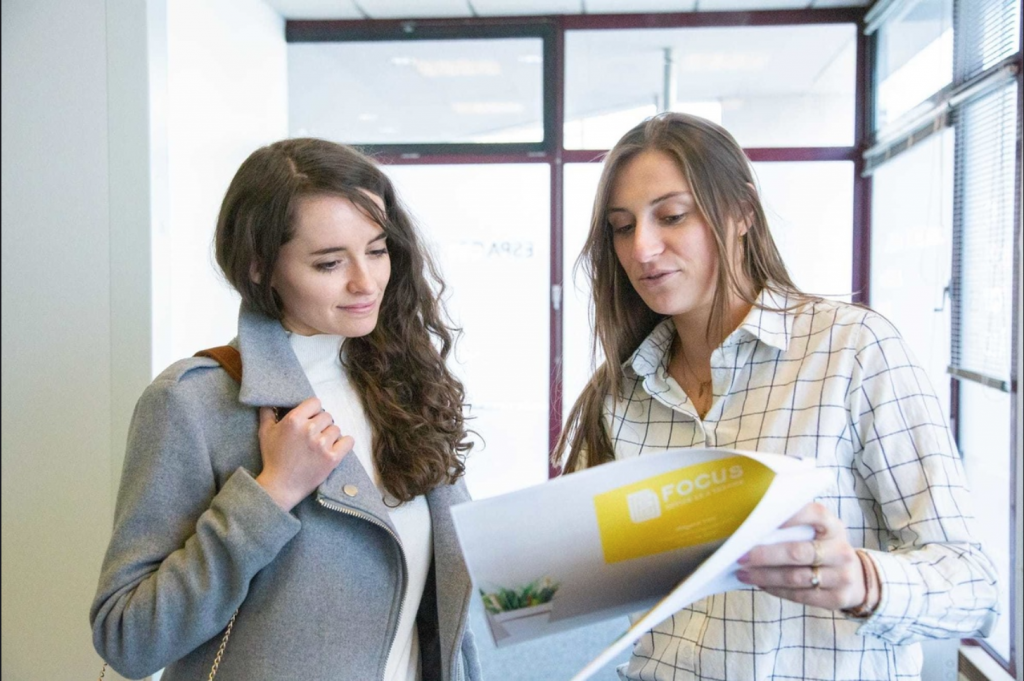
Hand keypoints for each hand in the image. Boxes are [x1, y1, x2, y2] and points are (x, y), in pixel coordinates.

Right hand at [255, 397, 353, 511]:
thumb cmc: (273, 458)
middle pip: (327, 416)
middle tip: (314, 435)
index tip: (310, 419)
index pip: (315, 402)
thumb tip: (269, 402)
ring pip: (336, 429)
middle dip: (321, 424)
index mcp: (294, 420)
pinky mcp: (332, 458)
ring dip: (331, 435)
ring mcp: (322, 444)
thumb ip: (267, 413)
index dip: (313, 410)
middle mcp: (309, 430)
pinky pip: (348, 441)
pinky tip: (336, 448)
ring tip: (320, 445)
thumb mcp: (265, 433)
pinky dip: (344, 444)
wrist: (281, 486)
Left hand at [735, 502, 869, 610]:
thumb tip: (751, 525)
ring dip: (765, 576)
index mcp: (833, 526)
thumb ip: (794, 525)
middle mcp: (841, 550)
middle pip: (798, 552)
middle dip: (765, 555)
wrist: (856, 577)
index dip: (790, 515)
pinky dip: (776, 590)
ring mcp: (842, 576)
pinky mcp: (837, 598)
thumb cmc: (822, 547)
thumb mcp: (818, 531)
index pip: (814, 514)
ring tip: (743, 573)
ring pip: (795, 577)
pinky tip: (760, 584)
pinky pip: (800, 595)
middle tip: (740, 555)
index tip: (762, 518)